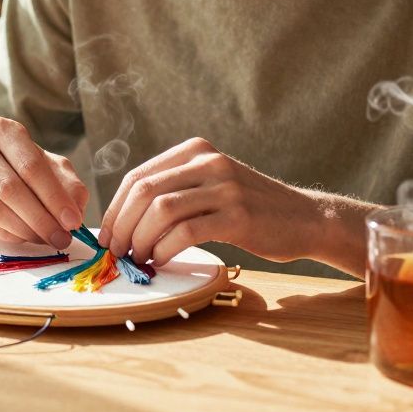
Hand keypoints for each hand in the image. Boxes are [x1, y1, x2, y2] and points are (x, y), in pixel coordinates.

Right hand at [0, 117, 87, 248]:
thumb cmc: (22, 170)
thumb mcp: (50, 169)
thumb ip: (68, 186)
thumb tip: (75, 212)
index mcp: (4, 130)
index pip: (31, 166)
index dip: (54, 197)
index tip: (73, 221)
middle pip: (11, 188)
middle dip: (41, 218)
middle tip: (62, 238)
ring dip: (26, 230)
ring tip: (47, 240)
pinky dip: (9, 235)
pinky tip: (26, 238)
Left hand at [97, 137, 318, 266]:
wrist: (305, 218)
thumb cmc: (250, 208)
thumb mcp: (211, 184)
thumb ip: (175, 189)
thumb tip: (124, 218)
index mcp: (196, 151)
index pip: (138, 177)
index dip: (115, 209)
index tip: (107, 236)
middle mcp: (208, 162)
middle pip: (144, 192)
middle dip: (122, 226)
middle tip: (116, 252)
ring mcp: (224, 187)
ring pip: (161, 211)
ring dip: (140, 240)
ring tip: (139, 258)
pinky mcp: (238, 216)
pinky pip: (186, 232)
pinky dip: (165, 249)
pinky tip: (161, 260)